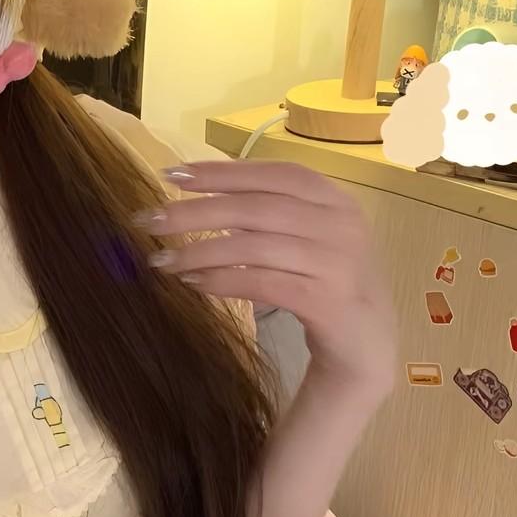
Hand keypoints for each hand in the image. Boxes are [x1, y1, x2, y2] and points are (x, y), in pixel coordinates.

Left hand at [136, 159, 397, 397]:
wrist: (367, 344)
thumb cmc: (322, 280)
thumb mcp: (300, 236)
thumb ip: (263, 211)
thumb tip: (194, 194)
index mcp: (333, 197)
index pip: (270, 173)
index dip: (220, 172)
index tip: (171, 175)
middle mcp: (341, 224)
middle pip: (255, 208)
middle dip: (195, 212)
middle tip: (148, 220)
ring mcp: (338, 263)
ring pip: (253, 246)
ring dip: (199, 252)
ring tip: (160, 261)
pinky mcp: (329, 302)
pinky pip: (262, 284)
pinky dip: (222, 281)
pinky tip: (193, 284)